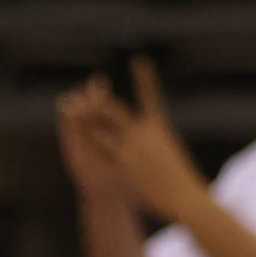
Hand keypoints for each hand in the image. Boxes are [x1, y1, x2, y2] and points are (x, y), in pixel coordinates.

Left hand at [57, 62, 191, 218]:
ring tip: (71, 111)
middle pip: (116, 112)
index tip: (139, 60)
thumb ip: (153, 134)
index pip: (151, 96)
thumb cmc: (180, 173)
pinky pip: (100, 157)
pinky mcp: (122, 170)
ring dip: (85, 124)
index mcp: (158, 126)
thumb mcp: (168, 147)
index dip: (145, 78)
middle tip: (87, 90)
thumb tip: (149, 125)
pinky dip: (88, 148)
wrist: (183, 196)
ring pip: (101, 133)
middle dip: (99, 101)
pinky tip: (76, 143)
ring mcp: (130, 153)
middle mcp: (142, 135)